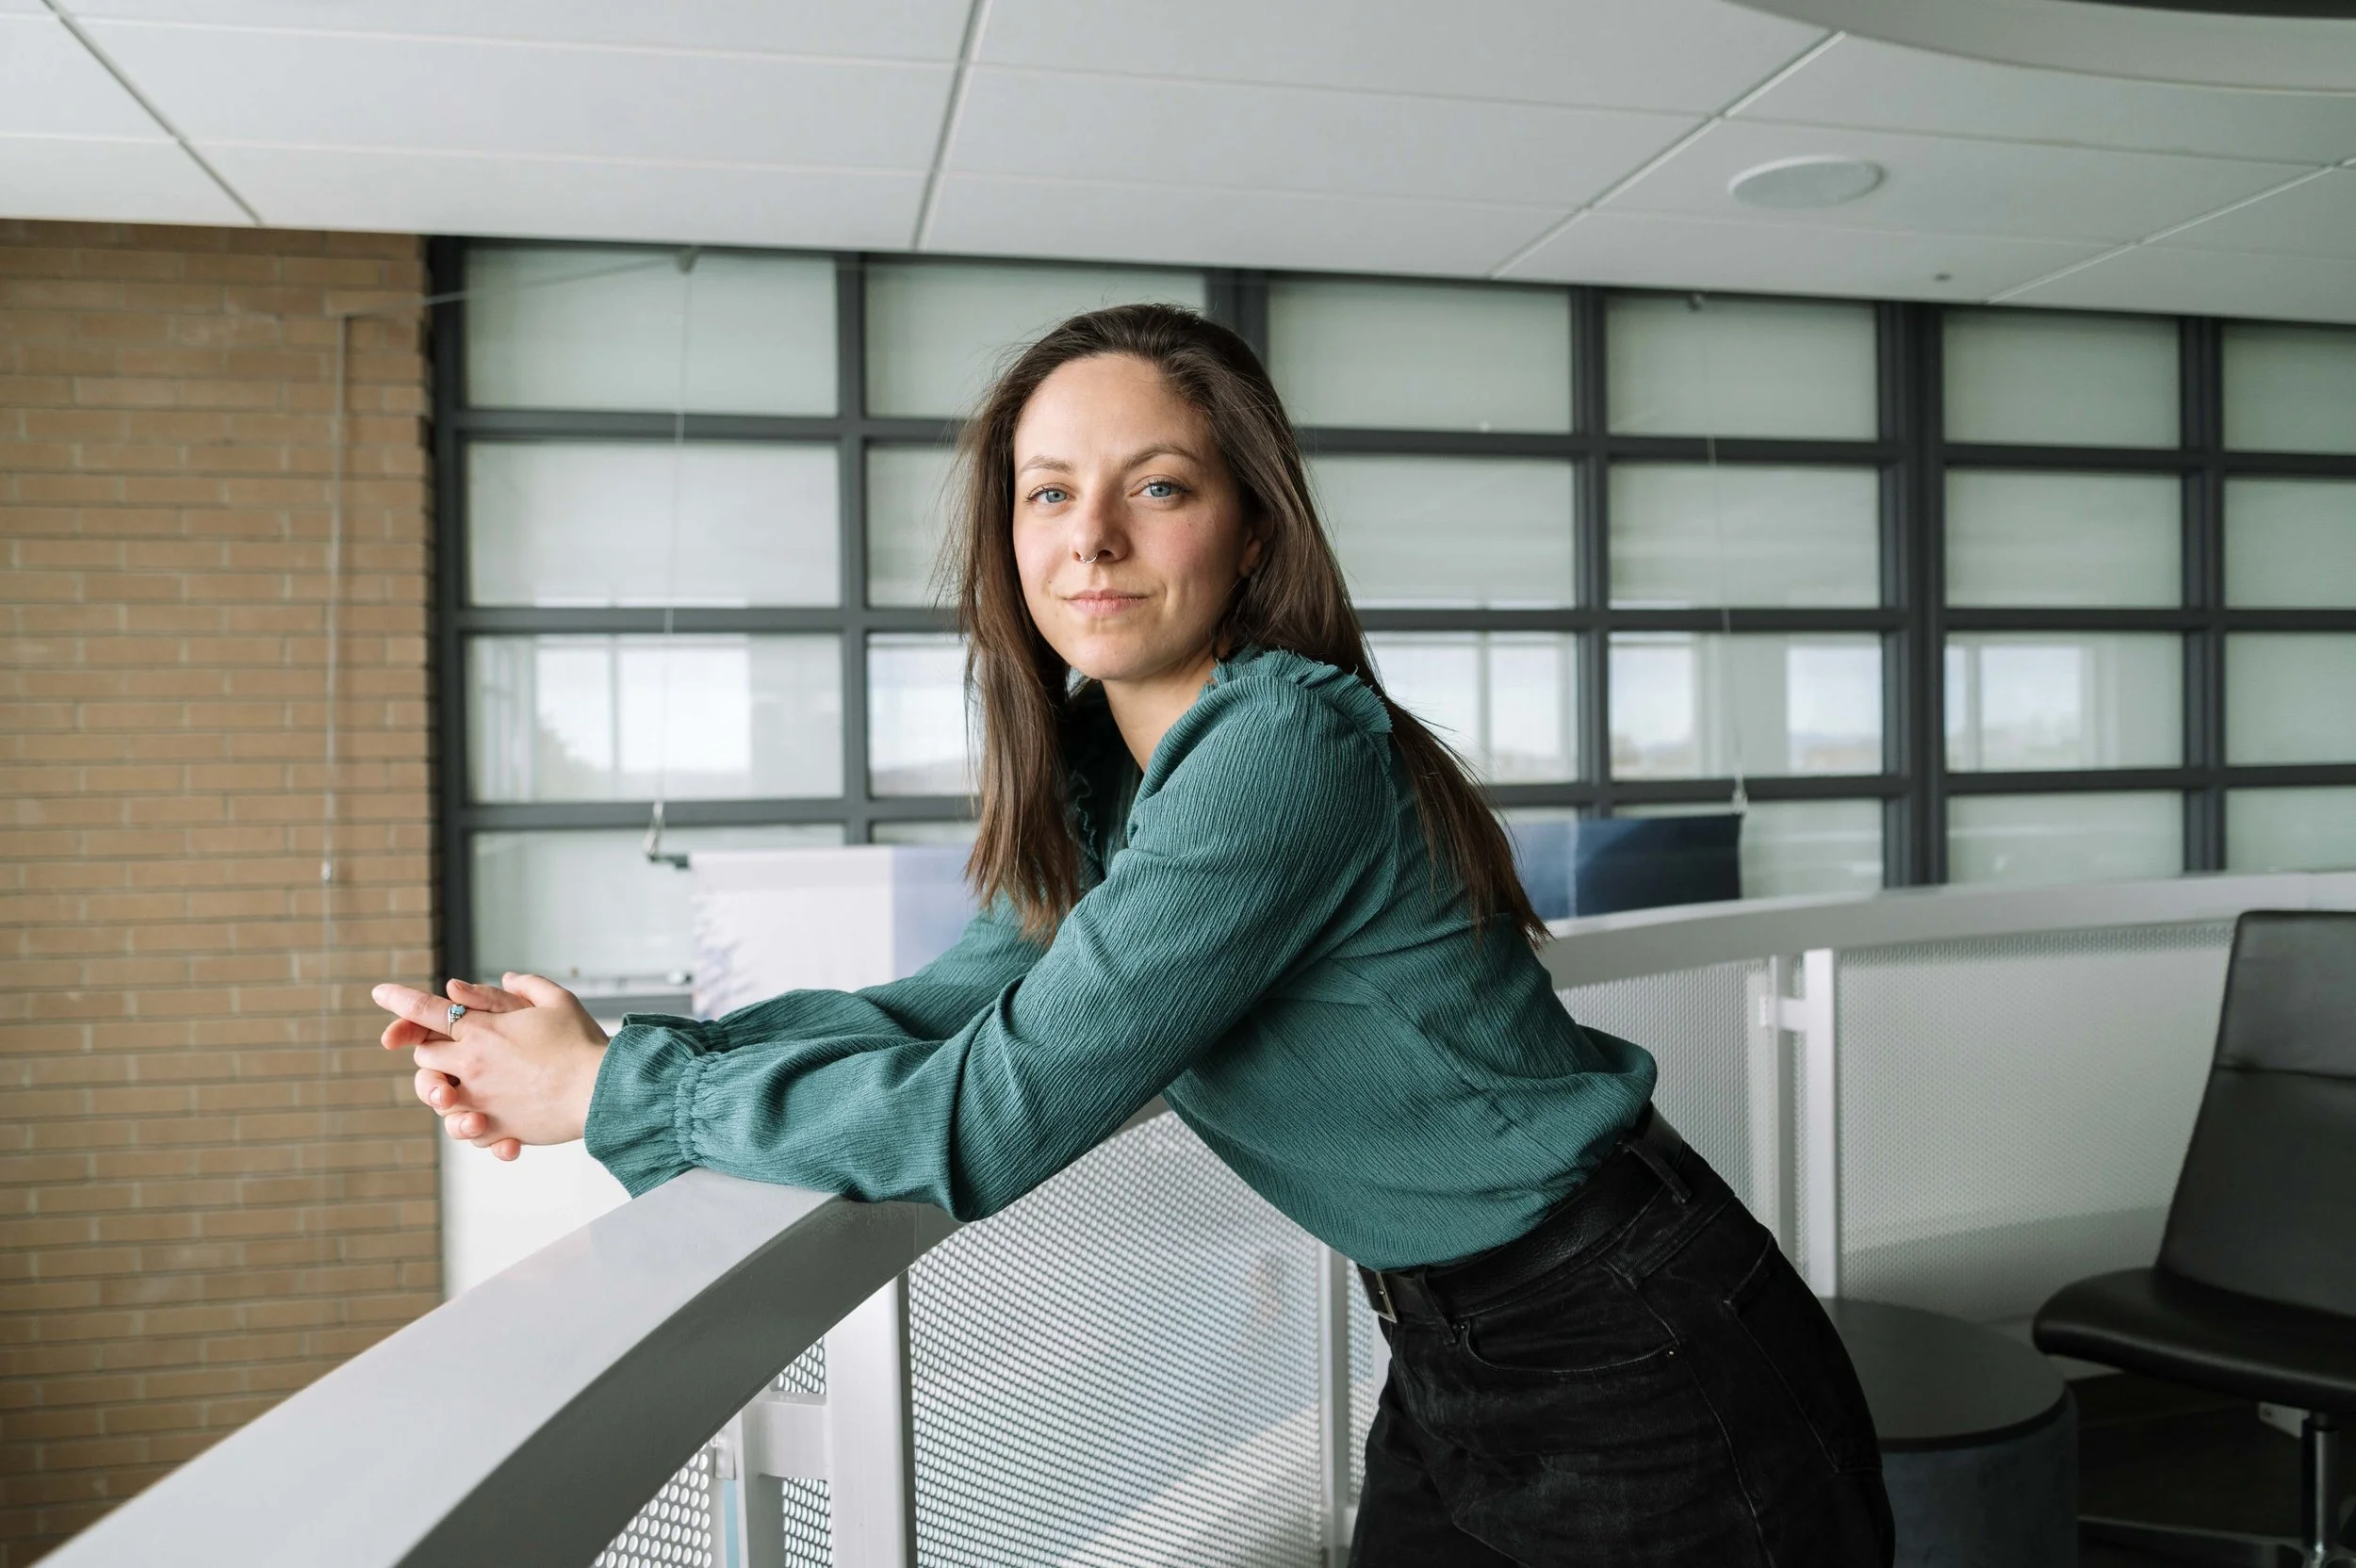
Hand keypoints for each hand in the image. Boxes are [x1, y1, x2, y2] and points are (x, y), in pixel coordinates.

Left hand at [372, 973, 609, 1161]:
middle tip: (453, 1049)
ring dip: (445, 1090)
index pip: (426, 1010)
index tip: (379, 992)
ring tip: (465, 1089)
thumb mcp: (558, 1001)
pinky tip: (489, 1117)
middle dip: (432, 1050)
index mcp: (482, 1030)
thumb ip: (525, 987)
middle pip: (425, 1056)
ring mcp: (479, 1099)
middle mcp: (472, 1064)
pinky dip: (471, 1121)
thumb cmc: (583, 1044)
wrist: (603, 1090)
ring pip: (437, 1094)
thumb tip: (503, 978)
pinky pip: (465, 1127)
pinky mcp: (494, 1127)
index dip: (399, 999)